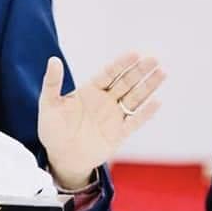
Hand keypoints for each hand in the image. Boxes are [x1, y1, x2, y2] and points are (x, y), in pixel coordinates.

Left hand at [38, 53, 164, 188]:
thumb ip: (52, 82)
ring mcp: (113, 117)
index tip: (134, 53)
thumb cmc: (52, 129)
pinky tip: (156, 102)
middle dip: (140, 71)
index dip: (121, 64)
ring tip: (162, 72)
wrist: (61, 157)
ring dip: (148, 87)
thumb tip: (53, 59)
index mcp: (90, 90)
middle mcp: (105, 101)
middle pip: (126, 82)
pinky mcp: (118, 134)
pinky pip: (134, 122)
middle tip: (154, 59)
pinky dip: (145, 113)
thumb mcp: (49, 104)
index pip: (109, 73)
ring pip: (134, 98)